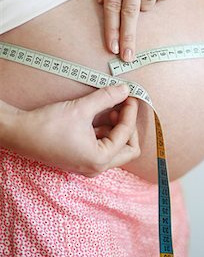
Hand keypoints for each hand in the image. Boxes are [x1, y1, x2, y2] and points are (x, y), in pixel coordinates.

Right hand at [2, 85, 139, 176]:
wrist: (20, 133)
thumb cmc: (48, 125)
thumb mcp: (81, 108)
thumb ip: (107, 97)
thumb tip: (125, 89)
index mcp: (99, 159)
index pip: (126, 135)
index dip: (130, 113)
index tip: (130, 96)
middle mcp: (96, 167)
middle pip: (127, 149)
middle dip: (128, 126)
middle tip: (124, 106)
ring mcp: (88, 165)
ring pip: (115, 147)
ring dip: (117, 127)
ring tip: (110, 107)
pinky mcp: (81, 158)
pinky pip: (102, 146)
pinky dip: (105, 130)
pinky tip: (99, 115)